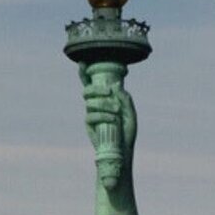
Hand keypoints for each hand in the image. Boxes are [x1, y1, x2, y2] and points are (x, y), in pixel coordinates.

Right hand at [81, 63, 137, 186]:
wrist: (123, 151)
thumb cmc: (127, 132)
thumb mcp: (131, 114)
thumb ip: (125, 100)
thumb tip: (116, 86)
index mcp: (105, 99)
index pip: (92, 84)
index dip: (85, 73)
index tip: (83, 63)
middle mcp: (95, 105)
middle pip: (87, 90)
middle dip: (96, 88)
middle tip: (108, 92)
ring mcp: (91, 114)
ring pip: (90, 102)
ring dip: (104, 104)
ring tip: (116, 111)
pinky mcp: (89, 125)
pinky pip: (91, 116)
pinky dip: (102, 116)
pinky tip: (112, 120)